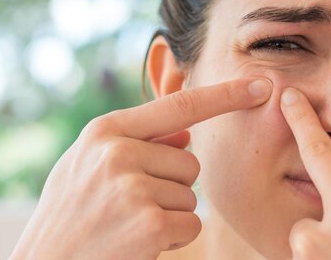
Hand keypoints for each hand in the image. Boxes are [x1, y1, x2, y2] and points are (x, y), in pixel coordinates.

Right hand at [8, 77, 271, 259]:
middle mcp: (117, 152)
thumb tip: (186, 131)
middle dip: (171, 187)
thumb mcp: (87, 165)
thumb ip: (133, 141)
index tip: (261, 85)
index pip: (179, 105)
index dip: (224, 95)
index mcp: (105, 131)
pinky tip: (138, 244)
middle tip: (128, 207)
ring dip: (169, 215)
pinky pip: (191, 223)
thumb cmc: (69, 215)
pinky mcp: (148, 223)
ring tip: (128, 225)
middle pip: (189, 161)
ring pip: (191, 195)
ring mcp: (132, 186)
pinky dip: (173, 239)